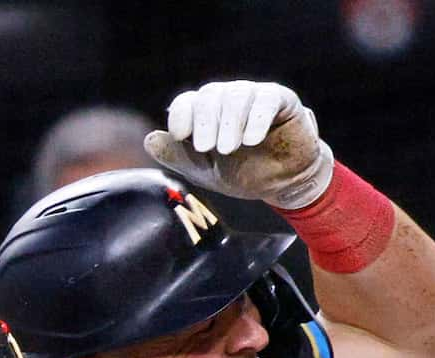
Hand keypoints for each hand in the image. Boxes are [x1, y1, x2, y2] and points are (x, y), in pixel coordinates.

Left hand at [144, 79, 335, 211]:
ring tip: (230, 148)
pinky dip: (256, 118)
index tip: (180, 136)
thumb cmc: (246, 174)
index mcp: (207, 112)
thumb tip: (149, 139)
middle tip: (209, 149)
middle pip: (210, 96)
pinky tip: (252, 139)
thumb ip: (178, 156)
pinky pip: (265, 99)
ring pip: (236, 96)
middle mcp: (228, 98)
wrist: (285, 184)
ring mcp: (254, 95)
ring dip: (230, 123)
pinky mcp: (280, 99)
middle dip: (206, 123)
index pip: (188, 102)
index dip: (182, 115)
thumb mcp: (206, 171)